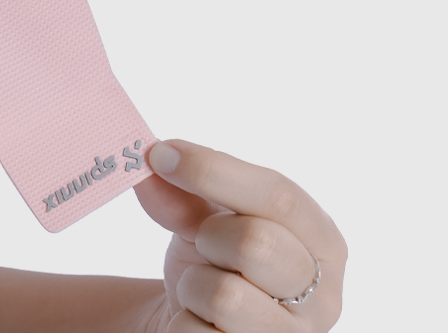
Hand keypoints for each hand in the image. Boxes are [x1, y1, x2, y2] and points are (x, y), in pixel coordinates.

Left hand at [133, 139, 346, 330]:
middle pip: (256, 243)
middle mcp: (324, 297)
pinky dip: (182, 322)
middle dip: (209, 235)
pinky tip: (197, 321)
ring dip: (193, 285)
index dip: (213, 169)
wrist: (203, 325)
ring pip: (225, 298)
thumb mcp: (204, 218)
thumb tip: (145, 163)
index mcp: (321, 239)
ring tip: (200, 288)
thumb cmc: (216, 262)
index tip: (159, 154)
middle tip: (202, 242)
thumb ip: (181, 192)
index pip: (279, 196)